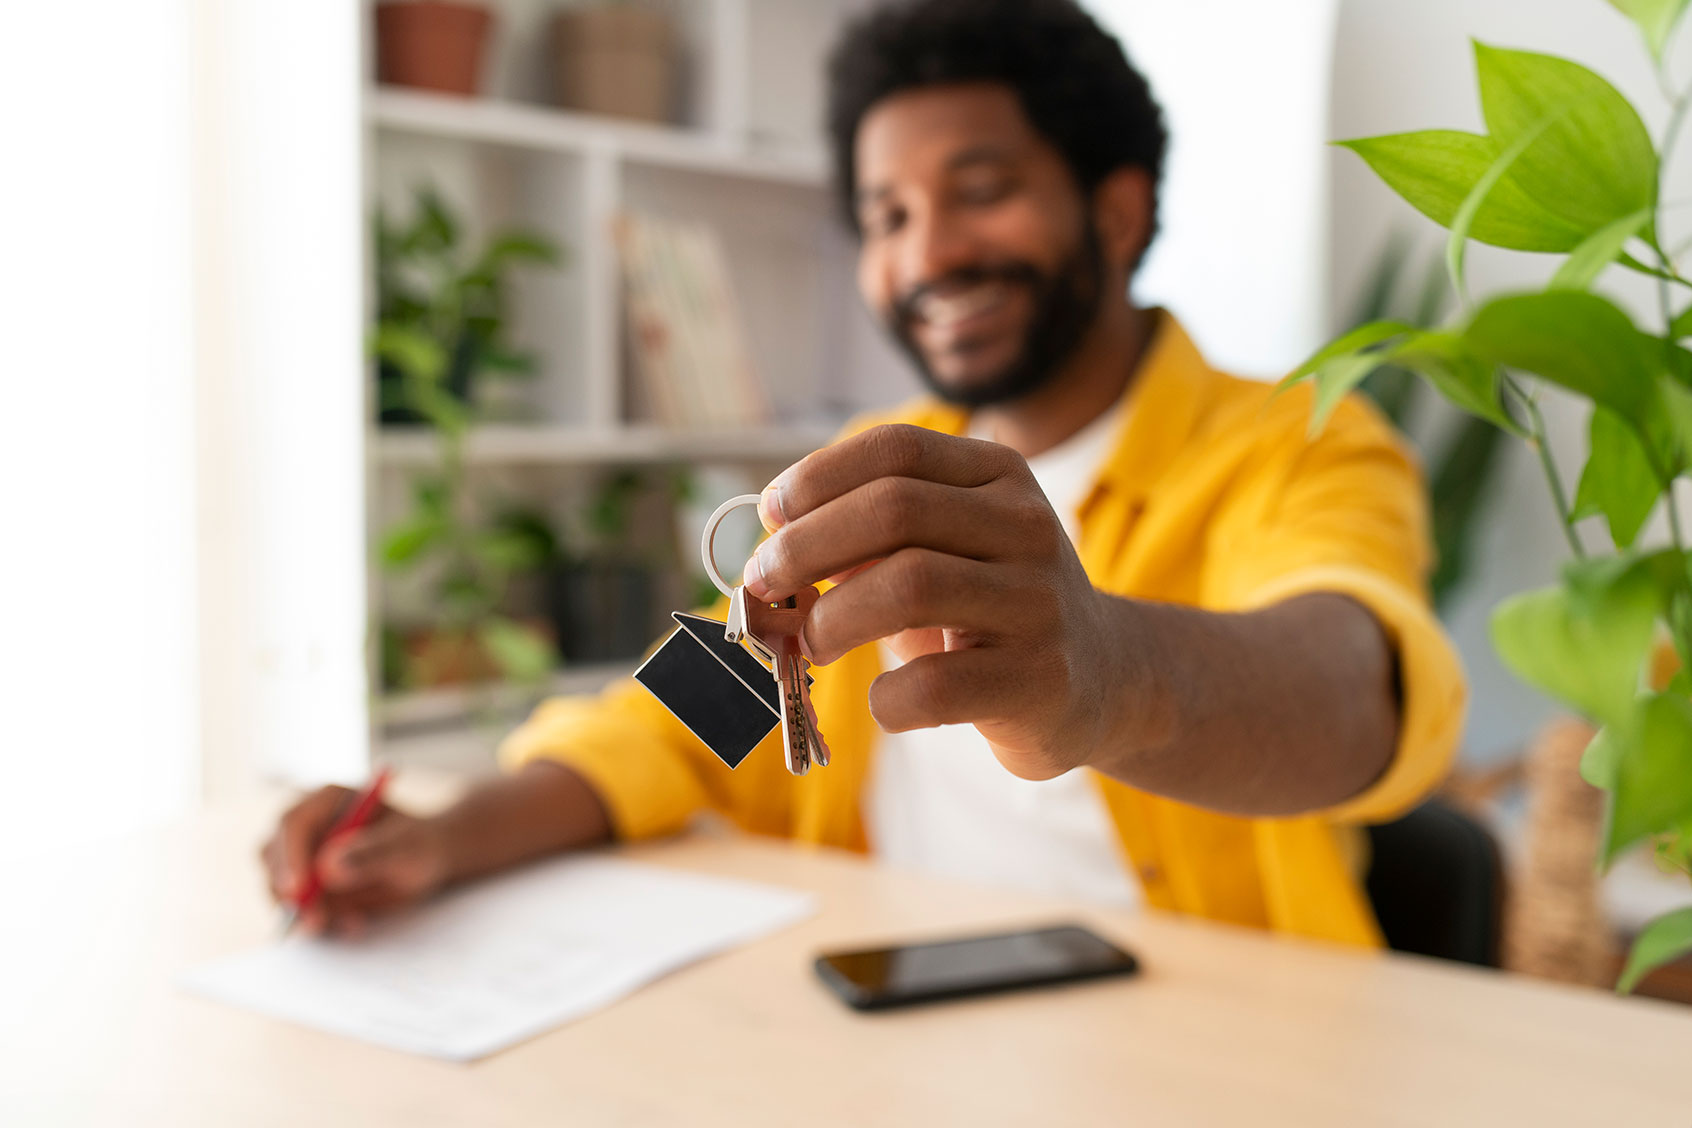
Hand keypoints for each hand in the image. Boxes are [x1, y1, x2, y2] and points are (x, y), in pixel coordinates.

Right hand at [260, 786, 450, 935]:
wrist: (428, 860)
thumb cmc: (419, 844)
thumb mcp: (407, 848)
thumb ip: (372, 854)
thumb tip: (330, 868)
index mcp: (328, 799)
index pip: (293, 823)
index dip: (290, 857)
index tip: (298, 890)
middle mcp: (307, 824)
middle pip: (273, 856)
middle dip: (290, 893)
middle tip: (316, 921)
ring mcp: (301, 855)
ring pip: (280, 887)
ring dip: (308, 912)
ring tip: (353, 922)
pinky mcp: (305, 885)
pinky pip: (298, 909)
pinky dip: (320, 923)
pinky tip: (354, 924)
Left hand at [742, 424, 1128, 779]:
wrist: (1102, 680)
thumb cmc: (989, 610)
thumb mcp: (941, 551)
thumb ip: (866, 540)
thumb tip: (770, 555)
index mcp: (998, 475)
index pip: (895, 449)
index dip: (816, 478)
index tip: (770, 516)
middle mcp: (1027, 525)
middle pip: (894, 509)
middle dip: (807, 546)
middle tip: (765, 584)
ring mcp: (1040, 602)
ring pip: (910, 585)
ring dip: (833, 617)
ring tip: (811, 643)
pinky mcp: (1042, 680)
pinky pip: (937, 685)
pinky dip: (886, 698)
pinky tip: (885, 700)